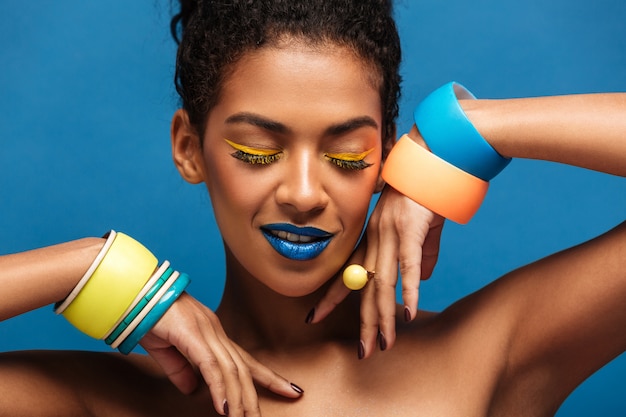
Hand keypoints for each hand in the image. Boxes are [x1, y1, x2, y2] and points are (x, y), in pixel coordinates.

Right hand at [140, 293, 301, 415]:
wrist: (133, 292)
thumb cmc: (147, 315)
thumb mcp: (165, 349)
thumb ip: (180, 369)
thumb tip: (193, 390)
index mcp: (211, 334)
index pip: (244, 359)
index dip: (267, 376)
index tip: (288, 388)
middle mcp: (215, 332)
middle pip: (244, 367)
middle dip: (263, 389)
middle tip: (280, 405)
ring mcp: (206, 332)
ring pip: (232, 370)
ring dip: (240, 399)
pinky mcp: (192, 335)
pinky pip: (211, 367)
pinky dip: (220, 389)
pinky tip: (225, 408)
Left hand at [309, 143, 443, 357]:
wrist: (432, 158)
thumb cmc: (426, 191)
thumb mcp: (421, 228)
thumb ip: (422, 255)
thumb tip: (423, 281)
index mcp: (373, 237)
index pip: (348, 273)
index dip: (332, 296)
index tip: (315, 316)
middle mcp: (376, 238)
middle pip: (364, 286)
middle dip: (361, 320)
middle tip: (359, 351)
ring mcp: (391, 235)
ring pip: (383, 284)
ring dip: (382, 317)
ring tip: (380, 344)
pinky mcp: (411, 230)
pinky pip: (408, 266)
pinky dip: (407, 292)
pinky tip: (405, 314)